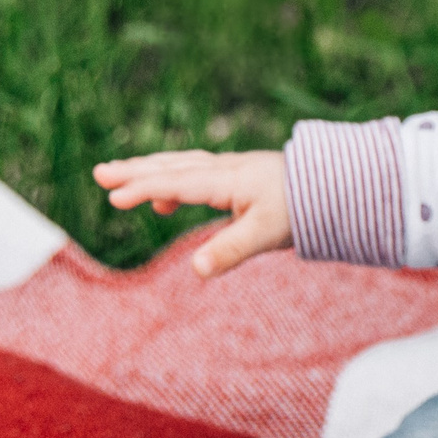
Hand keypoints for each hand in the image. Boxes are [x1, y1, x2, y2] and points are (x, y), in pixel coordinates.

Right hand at [95, 150, 291, 278]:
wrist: (337, 186)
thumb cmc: (303, 210)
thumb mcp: (267, 234)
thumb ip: (230, 251)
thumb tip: (196, 271)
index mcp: (228, 180)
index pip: (177, 183)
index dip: (145, 189)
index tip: (114, 196)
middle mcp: (226, 169)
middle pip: (173, 167)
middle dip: (136, 172)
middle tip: (101, 174)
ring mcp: (233, 169)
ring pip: (183, 166)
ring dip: (151, 172)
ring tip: (122, 182)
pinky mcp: (241, 176)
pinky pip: (197, 173)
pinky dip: (174, 181)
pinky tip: (168, 203)